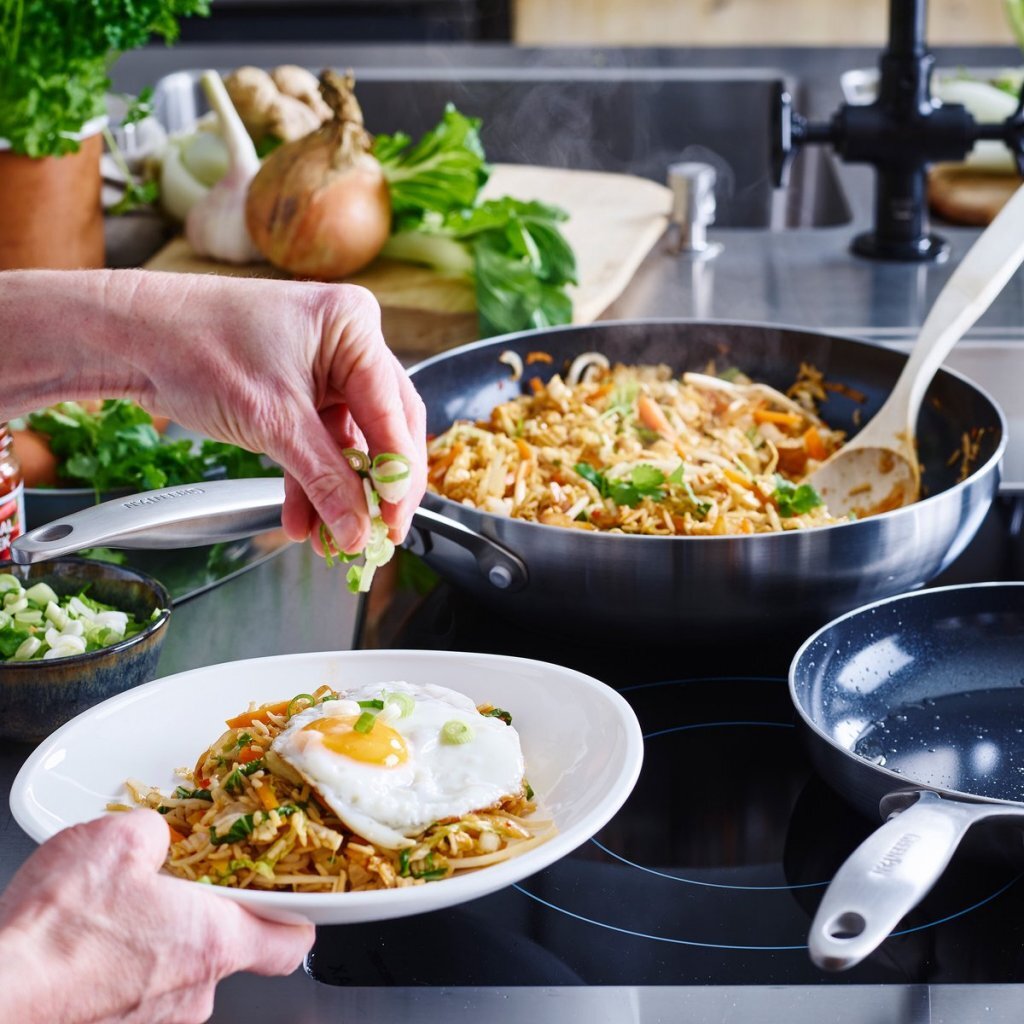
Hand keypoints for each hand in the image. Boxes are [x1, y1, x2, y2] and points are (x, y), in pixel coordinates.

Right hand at [0, 810, 314, 1023]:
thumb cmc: (56, 931)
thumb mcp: (117, 839)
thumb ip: (158, 833)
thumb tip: (158, 837)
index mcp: (213, 942)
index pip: (292, 942)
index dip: (297, 916)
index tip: (292, 896)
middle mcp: (193, 993)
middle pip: (227, 947)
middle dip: (203, 913)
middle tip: (172, 884)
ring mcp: (153, 1023)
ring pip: (177, 971)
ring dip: (156, 941)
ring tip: (115, 914)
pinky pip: (136, 993)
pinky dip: (122, 968)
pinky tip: (90, 944)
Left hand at [124, 272, 426, 553]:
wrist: (132, 339)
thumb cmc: (196, 346)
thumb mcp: (272, 421)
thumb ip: (324, 477)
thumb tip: (358, 528)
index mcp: (353, 326)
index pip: (394, 411)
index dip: (399, 473)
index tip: (395, 520)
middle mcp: (346, 343)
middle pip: (382, 427)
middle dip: (373, 487)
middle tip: (379, 532)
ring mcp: (323, 369)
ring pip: (348, 444)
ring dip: (338, 493)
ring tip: (333, 538)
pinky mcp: (298, 393)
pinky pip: (318, 445)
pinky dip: (310, 482)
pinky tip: (303, 520)